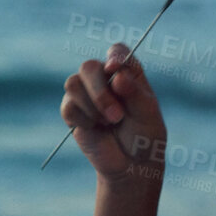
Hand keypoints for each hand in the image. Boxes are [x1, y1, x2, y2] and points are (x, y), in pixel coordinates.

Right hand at [59, 42, 166, 182]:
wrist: (131, 165)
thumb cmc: (145, 135)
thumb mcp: (147, 114)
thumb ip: (134, 93)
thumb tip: (117, 76)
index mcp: (128, 73)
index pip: (117, 51)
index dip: (113, 56)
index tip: (114, 68)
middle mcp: (105, 79)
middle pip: (88, 66)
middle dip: (100, 91)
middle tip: (117, 115)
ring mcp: (86, 94)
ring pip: (72, 83)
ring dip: (92, 106)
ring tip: (110, 122)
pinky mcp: (73, 111)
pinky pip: (68, 107)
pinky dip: (84, 119)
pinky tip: (96, 128)